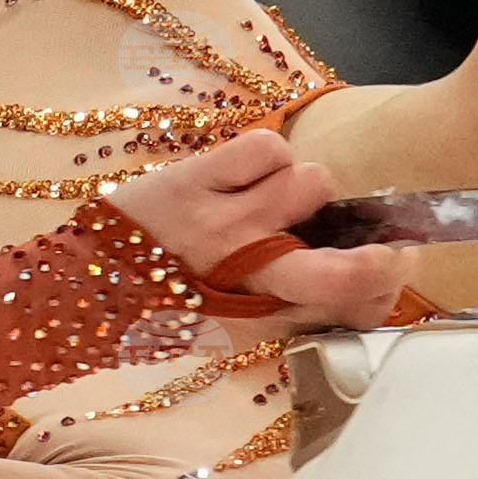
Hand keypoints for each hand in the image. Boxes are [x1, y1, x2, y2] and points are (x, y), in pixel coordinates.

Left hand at [100, 128, 403, 322]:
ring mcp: (223, 223)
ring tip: (277, 201)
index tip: (392, 270)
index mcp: (260, 318)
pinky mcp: (197, 179)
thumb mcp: (237, 331)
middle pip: (342, 266)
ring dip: (305, 188)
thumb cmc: (168, 311)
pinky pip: (266, 148)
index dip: (383, 290)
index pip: (346, 306)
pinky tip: (248, 175)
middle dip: (376, 256)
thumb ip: (301, 311)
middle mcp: (247, 275)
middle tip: (380, 244)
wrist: (84, 287)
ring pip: (312, 182)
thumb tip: (368, 290)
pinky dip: (268, 156)